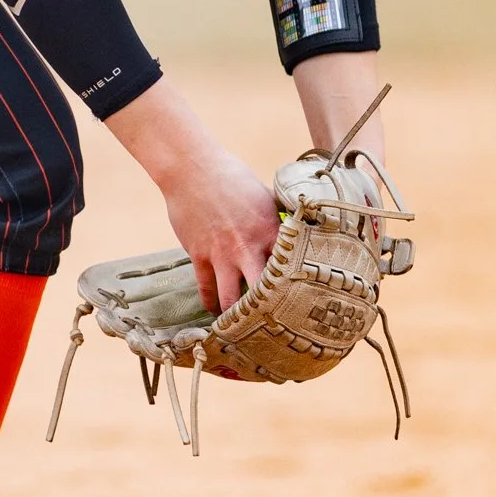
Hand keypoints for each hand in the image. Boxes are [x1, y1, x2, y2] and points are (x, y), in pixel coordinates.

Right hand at [103, 81, 280, 309]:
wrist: (191, 169)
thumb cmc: (230, 176)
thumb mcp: (263, 195)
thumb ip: (276, 218)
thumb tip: (293, 226)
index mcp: (271, 231)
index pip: (291, 268)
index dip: (299, 288)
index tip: (304, 304)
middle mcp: (249, 247)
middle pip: (265, 291)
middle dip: (271, 311)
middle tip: (276, 327)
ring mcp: (222, 254)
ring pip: (231, 299)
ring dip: (237, 315)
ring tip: (243, 327)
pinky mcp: (199, 255)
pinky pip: (205, 288)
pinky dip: (209, 302)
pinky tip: (214, 310)